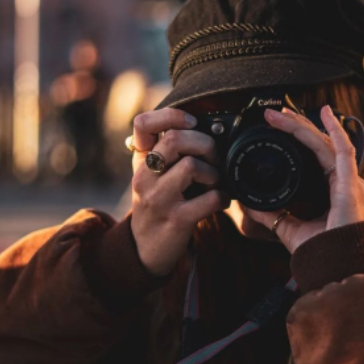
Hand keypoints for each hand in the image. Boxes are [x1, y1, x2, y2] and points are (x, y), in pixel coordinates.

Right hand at [129, 108, 227, 275]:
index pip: (143, 124)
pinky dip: (222, 198)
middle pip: (175, 139)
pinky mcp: (176, 219)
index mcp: (141, 160)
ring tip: (215, 183)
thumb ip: (169, 150)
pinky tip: (221, 201)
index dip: (172, 116)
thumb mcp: (154, 173)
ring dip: (214, 173)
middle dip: (206, 144)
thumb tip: (207, 128)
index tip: (193, 123)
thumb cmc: (159, 203)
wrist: (145, 248)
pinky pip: (209, 198)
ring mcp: (158, 198)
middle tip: (215, 157)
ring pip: (191, 165)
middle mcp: (145, 176)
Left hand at [242, 105, 363, 253]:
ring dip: (304, 126)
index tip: (278, 128)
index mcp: (336, 191)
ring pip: (326, 144)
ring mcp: (351, 181)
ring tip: (283, 114)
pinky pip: (343, 151)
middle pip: (321, 146)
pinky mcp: (351, 183)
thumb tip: (249, 205)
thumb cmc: (321, 253)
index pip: (317, 157)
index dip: (299, 140)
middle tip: (275, 115)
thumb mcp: (289, 228)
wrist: (336, 269)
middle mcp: (346, 182)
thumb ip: (272, 215)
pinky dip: (335, 130)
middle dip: (297, 128)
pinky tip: (324, 114)